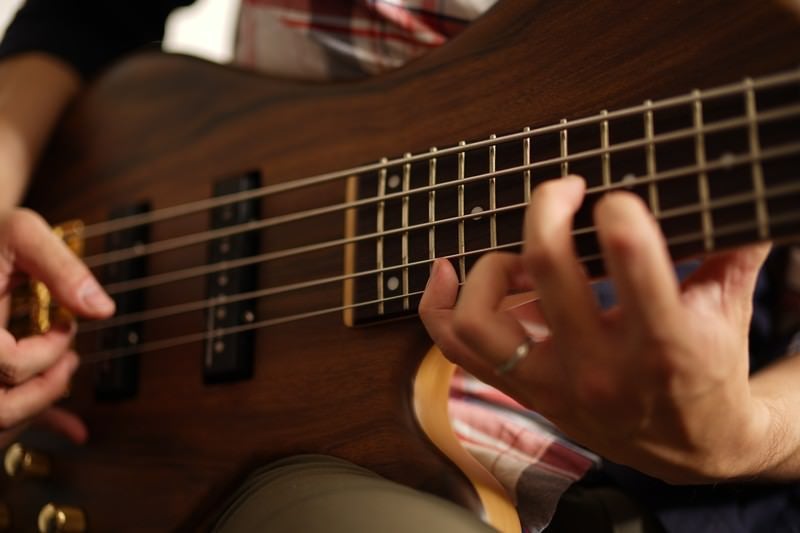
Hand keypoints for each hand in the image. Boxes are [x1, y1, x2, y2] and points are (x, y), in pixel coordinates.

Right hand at [0, 209, 114, 447]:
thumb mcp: (22, 233)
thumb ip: (61, 267)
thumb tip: (103, 309)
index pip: (3, 365)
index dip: (44, 353)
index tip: (66, 327)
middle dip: (44, 392)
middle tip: (69, 362)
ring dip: (36, 409)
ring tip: (61, 371)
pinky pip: (0, 419)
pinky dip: (38, 422)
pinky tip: (74, 428)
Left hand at [420, 176, 772, 482]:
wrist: (693, 449)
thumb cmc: (710, 370)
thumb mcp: (730, 309)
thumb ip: (732, 248)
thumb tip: (739, 186)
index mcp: (663, 345)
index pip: (630, 262)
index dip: (617, 214)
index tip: (615, 200)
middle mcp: (599, 369)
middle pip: (545, 267)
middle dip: (548, 209)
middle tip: (564, 190)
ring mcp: (552, 384)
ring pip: (479, 318)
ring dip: (490, 269)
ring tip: (519, 256)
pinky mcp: (525, 389)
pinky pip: (457, 347)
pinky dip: (438, 305)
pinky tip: (447, 270)